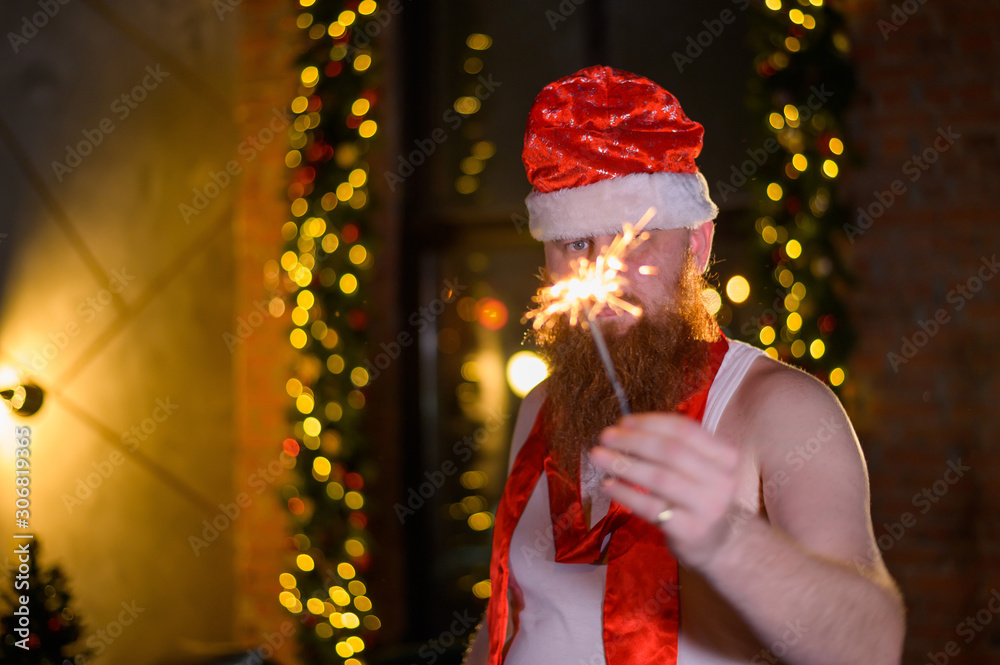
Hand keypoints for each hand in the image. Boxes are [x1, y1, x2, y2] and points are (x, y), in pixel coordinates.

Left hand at [589, 412, 741, 569]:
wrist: (716, 544)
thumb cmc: (697, 497)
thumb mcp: (697, 469)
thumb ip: (670, 448)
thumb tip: (624, 429)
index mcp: (725, 456)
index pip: (684, 430)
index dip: (650, 422)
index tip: (623, 422)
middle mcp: (722, 480)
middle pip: (670, 451)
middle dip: (633, 441)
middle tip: (605, 437)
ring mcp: (708, 507)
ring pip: (659, 478)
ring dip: (623, 464)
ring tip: (598, 457)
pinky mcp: (690, 531)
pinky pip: (651, 508)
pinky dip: (626, 494)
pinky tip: (608, 485)